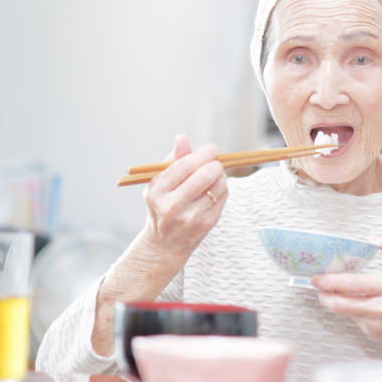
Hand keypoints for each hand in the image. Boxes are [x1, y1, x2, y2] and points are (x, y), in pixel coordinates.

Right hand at [92, 134, 227, 356]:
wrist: (164, 244)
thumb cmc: (162, 205)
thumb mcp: (159, 183)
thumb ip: (173, 160)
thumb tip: (182, 137)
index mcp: (157, 192)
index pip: (184, 167)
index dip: (202, 154)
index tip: (212, 149)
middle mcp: (172, 206)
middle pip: (204, 176)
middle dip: (215, 164)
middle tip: (215, 161)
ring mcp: (191, 217)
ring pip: (218, 186)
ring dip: (220, 176)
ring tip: (213, 176)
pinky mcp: (207, 224)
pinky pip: (223, 197)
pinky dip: (223, 189)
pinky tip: (213, 191)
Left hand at [311, 235, 381, 365]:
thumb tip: (373, 238)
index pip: (354, 284)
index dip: (331, 280)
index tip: (318, 275)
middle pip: (341, 303)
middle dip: (323, 292)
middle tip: (316, 283)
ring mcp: (377, 323)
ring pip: (343, 311)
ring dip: (331, 300)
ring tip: (327, 290)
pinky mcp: (373, 333)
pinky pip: (353, 317)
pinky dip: (347, 307)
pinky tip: (348, 299)